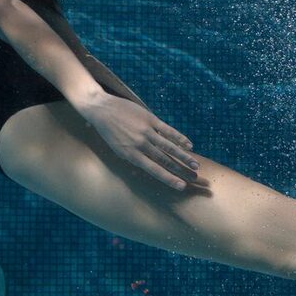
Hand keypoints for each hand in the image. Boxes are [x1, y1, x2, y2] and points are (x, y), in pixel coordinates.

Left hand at [76, 93, 199, 191]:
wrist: (100, 108)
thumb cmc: (108, 131)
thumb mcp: (117, 149)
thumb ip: (133, 158)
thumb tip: (148, 166)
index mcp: (131, 155)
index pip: (154, 170)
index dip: (169, 179)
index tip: (181, 186)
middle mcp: (140, 145)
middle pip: (165, 160)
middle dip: (181, 170)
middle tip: (194, 178)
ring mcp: (145, 131)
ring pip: (169, 146)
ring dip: (184, 156)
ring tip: (195, 165)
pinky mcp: (149, 119)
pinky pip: (168, 130)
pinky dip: (179, 138)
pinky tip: (189, 145)